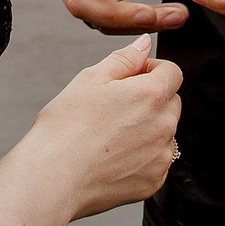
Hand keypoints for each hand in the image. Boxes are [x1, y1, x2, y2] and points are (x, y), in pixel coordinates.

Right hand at [23, 34, 184, 219]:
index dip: (151, 69)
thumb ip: (125, 58)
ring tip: (111, 134)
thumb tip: (145, 44)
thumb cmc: (65, 127)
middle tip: (116, 106)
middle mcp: (164, 126)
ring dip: (148, 128)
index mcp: (151, 95)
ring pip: (165, 133)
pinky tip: (113, 156)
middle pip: (171, 102)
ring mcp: (160, 157)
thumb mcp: (91, 79)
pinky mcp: (153, 181)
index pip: (172, 72)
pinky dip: (143, 156)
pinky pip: (157, 160)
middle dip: (151, 99)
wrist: (52, 177)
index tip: (130, 78)